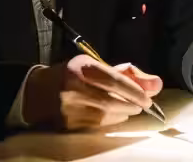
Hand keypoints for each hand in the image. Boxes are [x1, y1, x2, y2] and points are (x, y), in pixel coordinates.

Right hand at [23, 54, 162, 129]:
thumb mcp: (94, 66)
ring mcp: (69, 107)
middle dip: (132, 104)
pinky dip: (110, 121)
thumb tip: (156, 83)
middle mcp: (74, 87)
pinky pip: (96, 126)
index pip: (114, 80)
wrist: (36, 92)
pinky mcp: (66, 123)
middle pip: (112, 100)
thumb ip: (125, 73)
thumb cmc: (71, 75)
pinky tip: (113, 115)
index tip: (148, 99)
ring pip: (106, 115)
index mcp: (82, 68)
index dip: (134, 91)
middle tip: (142, 105)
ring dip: (123, 114)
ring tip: (129, 108)